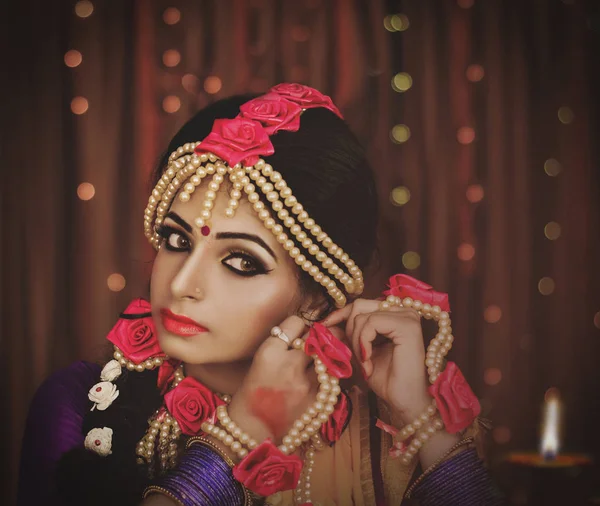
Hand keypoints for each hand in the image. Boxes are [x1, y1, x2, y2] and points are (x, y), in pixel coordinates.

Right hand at [227, 316, 344, 446]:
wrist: (250, 434)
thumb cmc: (251, 396)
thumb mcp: (259, 362)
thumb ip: (281, 346)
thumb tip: (305, 333)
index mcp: (269, 352)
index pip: (295, 323)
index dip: (298, 327)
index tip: (297, 333)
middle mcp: (288, 364)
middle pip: (315, 337)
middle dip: (316, 338)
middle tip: (315, 343)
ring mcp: (305, 384)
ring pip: (327, 357)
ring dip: (326, 356)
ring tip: (320, 360)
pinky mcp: (317, 400)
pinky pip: (331, 379)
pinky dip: (328, 377)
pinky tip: (320, 380)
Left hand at [323, 298, 431, 422]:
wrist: (404, 402)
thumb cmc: (387, 380)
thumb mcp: (359, 352)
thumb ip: (346, 335)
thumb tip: (324, 324)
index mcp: (394, 314)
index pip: (361, 304)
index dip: (340, 314)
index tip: (323, 326)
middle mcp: (403, 310)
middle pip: (360, 306)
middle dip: (348, 332)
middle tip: (355, 357)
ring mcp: (407, 316)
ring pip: (362, 316)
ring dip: (356, 343)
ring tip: (365, 364)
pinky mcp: (407, 326)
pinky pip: (371, 323)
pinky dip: (363, 343)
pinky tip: (369, 361)